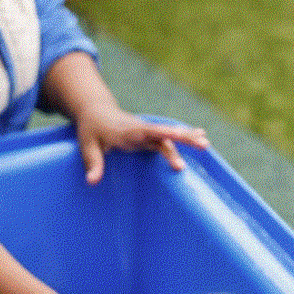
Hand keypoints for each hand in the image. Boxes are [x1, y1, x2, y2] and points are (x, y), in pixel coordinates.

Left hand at [73, 102, 209, 181]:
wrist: (96, 111)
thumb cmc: (91, 129)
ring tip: (205, 144)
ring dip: (187, 139)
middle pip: (165, 133)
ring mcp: (147, 132)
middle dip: (183, 137)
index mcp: (128, 130)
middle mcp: (141, 129)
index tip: (177, 135)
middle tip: (202, 144)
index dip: (163, 134)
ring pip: (170, 135)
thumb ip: (92, 163)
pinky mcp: (149, 136)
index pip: (148, 131)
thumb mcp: (87, 145)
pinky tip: (201, 136)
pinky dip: (184, 137)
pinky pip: (168, 138)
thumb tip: (92, 182)